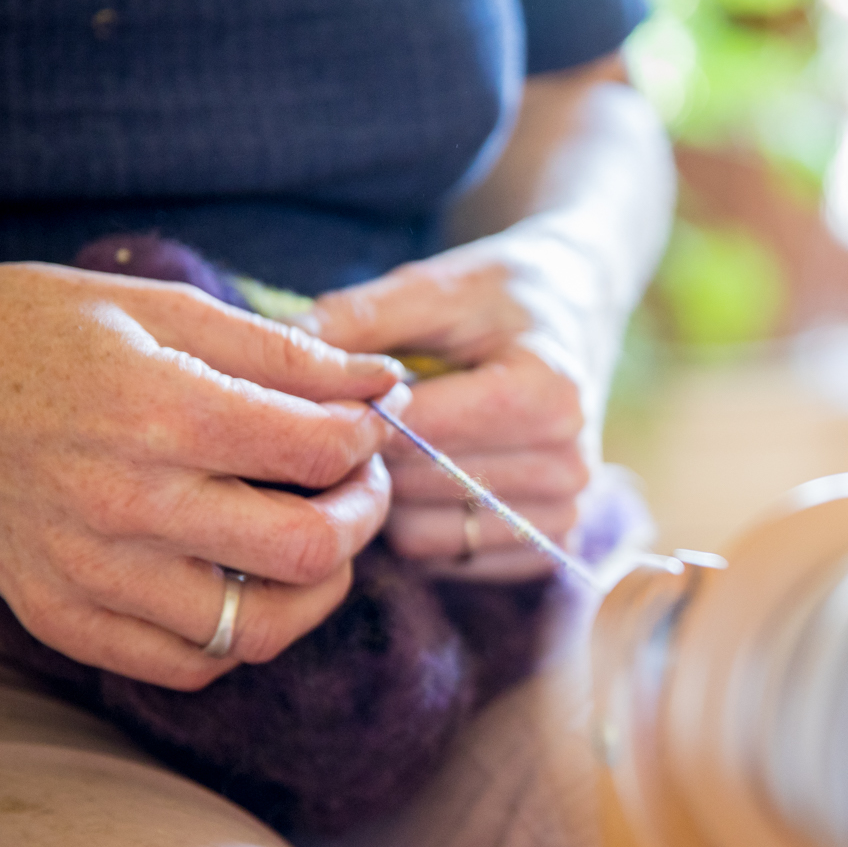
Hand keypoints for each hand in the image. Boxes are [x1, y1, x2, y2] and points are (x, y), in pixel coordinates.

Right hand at [0, 260, 404, 687]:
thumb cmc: (40, 332)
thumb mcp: (164, 310)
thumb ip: (285, 352)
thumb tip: (385, 382)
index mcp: (161, 412)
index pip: (322, 451)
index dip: (367, 437)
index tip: (359, 424)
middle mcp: (128, 505)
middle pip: (309, 552)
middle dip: (362, 515)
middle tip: (355, 485)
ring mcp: (92, 576)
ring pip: (258, 631)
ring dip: (313, 589)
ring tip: (310, 540)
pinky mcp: (62, 620)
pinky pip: (188, 667)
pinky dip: (236, 637)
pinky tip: (239, 581)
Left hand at [305, 239, 593, 581]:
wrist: (576, 316)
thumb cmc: (499, 298)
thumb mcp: (434, 285)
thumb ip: (358, 320)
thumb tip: (271, 363)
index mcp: (548, 392)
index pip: (418, 432)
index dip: (358, 415)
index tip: (330, 393)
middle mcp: (568, 464)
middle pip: (414, 488)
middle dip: (368, 456)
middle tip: (352, 422)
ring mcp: (564, 514)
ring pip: (421, 536)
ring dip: (390, 498)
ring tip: (394, 448)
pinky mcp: (551, 547)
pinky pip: (447, 562)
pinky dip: (423, 526)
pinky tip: (427, 480)